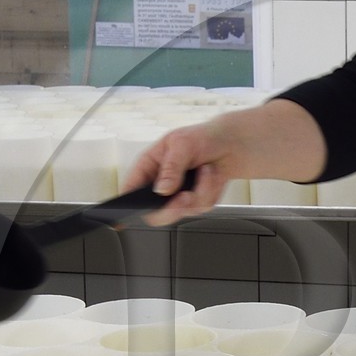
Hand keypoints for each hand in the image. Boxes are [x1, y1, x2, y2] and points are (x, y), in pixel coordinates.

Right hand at [118, 100, 328, 226]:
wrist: (230, 145)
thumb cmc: (202, 137)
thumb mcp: (183, 144)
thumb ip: (171, 168)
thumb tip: (162, 190)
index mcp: (148, 167)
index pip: (130, 190)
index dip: (125, 206)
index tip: (125, 218)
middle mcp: (160, 184)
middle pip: (153, 213)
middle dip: (172, 208)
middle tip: (186, 197)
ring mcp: (177, 196)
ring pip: (181, 212)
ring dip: (199, 192)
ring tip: (205, 170)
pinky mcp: (195, 202)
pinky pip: (200, 208)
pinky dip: (210, 192)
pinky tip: (212, 176)